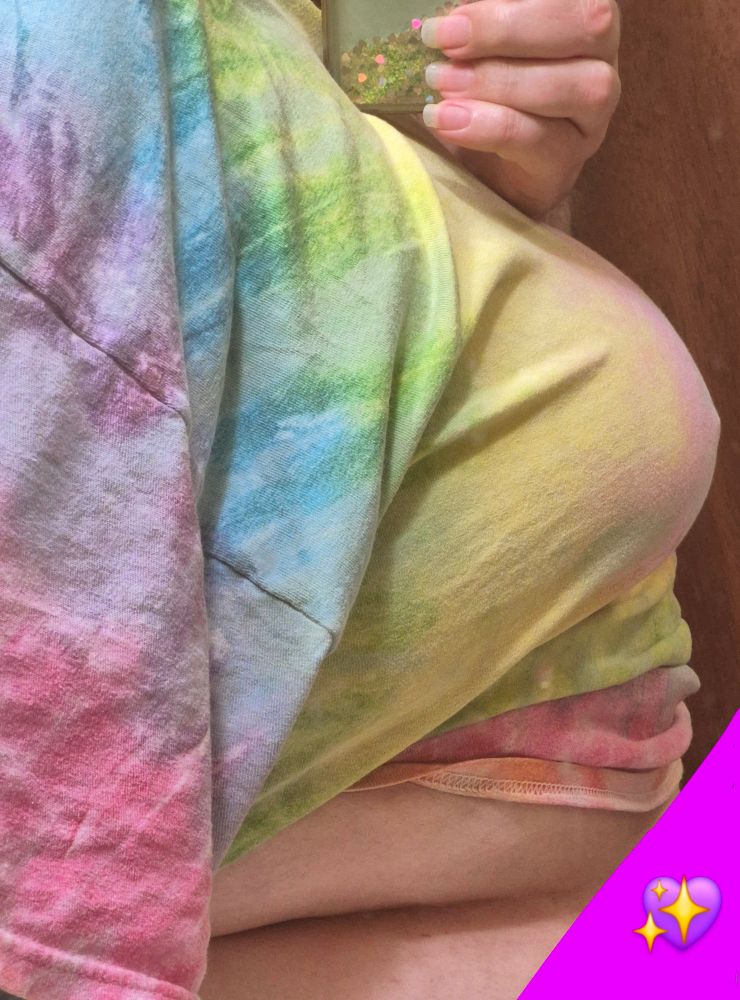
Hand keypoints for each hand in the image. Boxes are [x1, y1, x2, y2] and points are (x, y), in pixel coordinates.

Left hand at [418, 0, 621, 219]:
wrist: (488, 170)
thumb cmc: (483, 92)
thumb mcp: (479, 48)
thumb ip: (475, 27)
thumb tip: (448, 12)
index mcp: (582, 13)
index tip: (459, 7)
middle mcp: (602, 56)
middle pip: (586, 24)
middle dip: (508, 28)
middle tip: (445, 40)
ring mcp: (594, 113)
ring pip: (573, 85)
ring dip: (500, 81)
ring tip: (443, 83)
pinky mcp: (570, 158)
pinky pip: (540, 139)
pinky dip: (489, 127)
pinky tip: (447, 121)